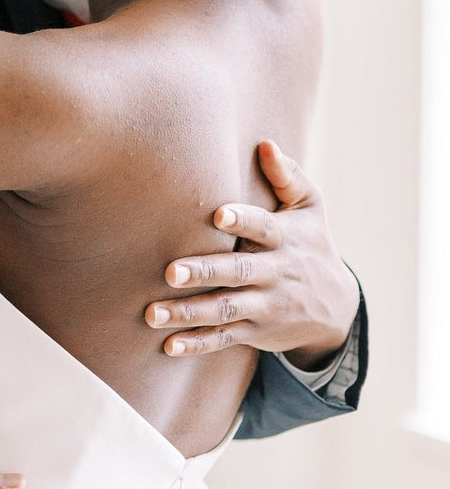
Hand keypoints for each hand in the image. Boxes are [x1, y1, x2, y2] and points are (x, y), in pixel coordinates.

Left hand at [146, 140, 358, 367]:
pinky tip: (169, 346)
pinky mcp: (255, 330)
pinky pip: (224, 338)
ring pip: (225, 310)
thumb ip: (287, 176)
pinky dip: (198, 343)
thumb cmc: (311, 242)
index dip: (242, 221)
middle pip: (237, 273)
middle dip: (204, 273)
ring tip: (152, 314)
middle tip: (171, 272)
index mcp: (285, 238)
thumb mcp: (310, 208)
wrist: (336, 307)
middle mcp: (274, 273)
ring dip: (189, 313)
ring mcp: (265, 305)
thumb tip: (265, 142)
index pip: (263, 228)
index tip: (218, 214)